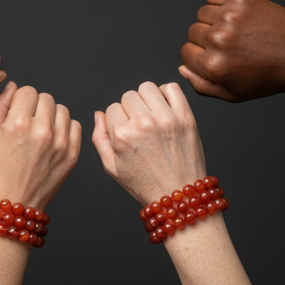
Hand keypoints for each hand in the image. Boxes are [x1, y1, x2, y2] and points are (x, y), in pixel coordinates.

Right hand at [0, 84, 80, 209]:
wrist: (12, 204)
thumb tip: (12, 86)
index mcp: (18, 124)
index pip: (27, 90)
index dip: (19, 100)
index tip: (16, 114)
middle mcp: (41, 131)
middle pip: (45, 98)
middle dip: (35, 107)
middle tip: (27, 124)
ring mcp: (60, 143)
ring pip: (61, 109)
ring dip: (51, 116)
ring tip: (39, 132)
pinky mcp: (72, 154)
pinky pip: (75, 125)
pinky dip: (64, 128)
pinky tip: (52, 139)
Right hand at [92, 81, 205, 204]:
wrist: (179, 196)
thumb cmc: (145, 184)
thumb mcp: (112, 167)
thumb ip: (99, 138)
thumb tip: (98, 114)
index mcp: (122, 135)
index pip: (111, 108)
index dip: (117, 120)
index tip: (127, 133)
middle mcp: (143, 124)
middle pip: (128, 96)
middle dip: (130, 109)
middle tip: (139, 126)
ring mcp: (166, 118)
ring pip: (147, 88)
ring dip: (146, 99)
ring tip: (151, 115)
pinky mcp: (185, 117)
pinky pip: (172, 87)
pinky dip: (167, 93)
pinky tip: (165, 108)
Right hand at [179, 0, 284, 101]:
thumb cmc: (269, 76)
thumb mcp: (233, 94)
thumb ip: (202, 86)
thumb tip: (182, 67)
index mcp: (213, 65)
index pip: (185, 52)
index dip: (199, 55)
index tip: (216, 55)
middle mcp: (218, 40)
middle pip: (192, 32)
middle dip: (206, 38)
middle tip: (230, 43)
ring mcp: (229, 17)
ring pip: (202, 13)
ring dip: (214, 19)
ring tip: (235, 29)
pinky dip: (219, 1)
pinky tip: (235, 13)